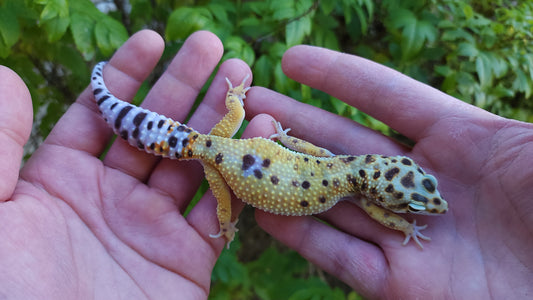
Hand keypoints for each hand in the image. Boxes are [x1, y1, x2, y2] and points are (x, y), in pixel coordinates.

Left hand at [0, 30, 250, 297]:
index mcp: (58, 183)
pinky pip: (221, 207)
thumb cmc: (8, 294)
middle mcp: (109, 200)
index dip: (126, 75)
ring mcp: (151, 228)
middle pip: (154, 128)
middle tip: (213, 46)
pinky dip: (243, 171)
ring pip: (193, 161)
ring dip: (219, 120)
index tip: (153, 39)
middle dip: (184, 85)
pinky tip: (260, 133)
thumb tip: (9, 76)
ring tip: (244, 78)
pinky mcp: (187, 261)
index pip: (100, 113)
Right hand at [244, 46, 532, 297]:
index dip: (340, 77)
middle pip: (347, 147)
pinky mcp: (401, 285)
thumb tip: (430, 102)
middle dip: (299, 123)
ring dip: (289, 177)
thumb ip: (486, 124)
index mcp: (462, 142)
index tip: (292, 59)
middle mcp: (425, 186)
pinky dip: (302, 237)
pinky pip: (341, 258)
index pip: (387, 98)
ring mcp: (408, 235)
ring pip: (335, 202)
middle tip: (252, 103)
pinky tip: (267, 213)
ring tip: (245, 151)